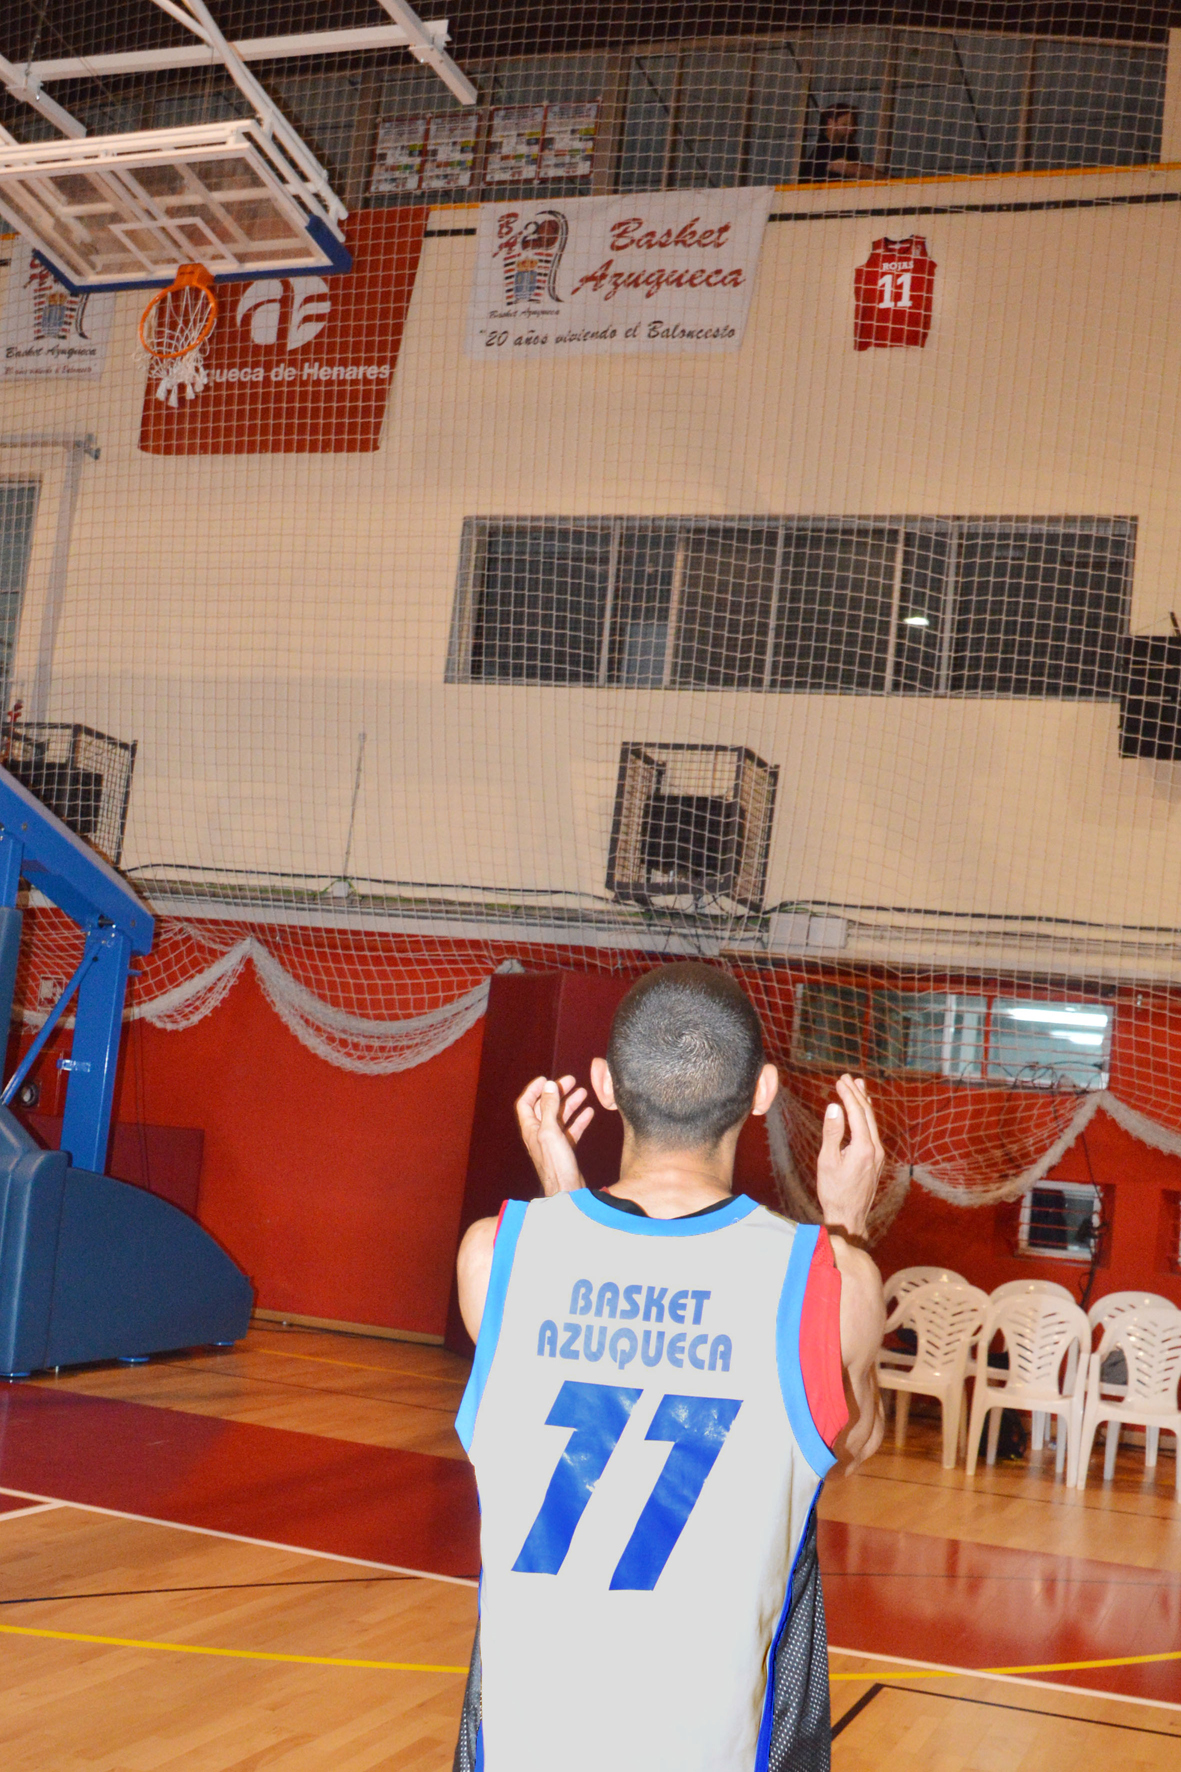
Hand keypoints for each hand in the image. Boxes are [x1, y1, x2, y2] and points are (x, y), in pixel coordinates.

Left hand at [516, 1074, 593, 1196]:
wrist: (567, 1190)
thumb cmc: (555, 1164)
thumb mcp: (550, 1131)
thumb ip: (550, 1107)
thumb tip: (549, 1085)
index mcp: (531, 1129)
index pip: (526, 1103)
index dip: (534, 1089)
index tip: (546, 1079)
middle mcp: (539, 1134)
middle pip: (545, 1107)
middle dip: (557, 1093)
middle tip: (572, 1081)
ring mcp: (552, 1142)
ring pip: (560, 1117)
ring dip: (570, 1104)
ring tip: (583, 1092)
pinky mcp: (564, 1150)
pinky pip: (571, 1130)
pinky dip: (579, 1120)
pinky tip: (589, 1113)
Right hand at [816, 1075, 884, 1240]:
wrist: (849, 1216)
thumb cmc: (834, 1191)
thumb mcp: (827, 1161)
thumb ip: (832, 1132)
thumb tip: (834, 1107)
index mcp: (864, 1147)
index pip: (857, 1112)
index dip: (848, 1094)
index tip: (840, 1080)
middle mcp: (876, 1149)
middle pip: (868, 1114)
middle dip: (857, 1094)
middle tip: (848, 1077)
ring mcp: (879, 1155)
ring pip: (873, 1122)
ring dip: (864, 1103)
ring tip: (859, 1086)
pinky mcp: (877, 1160)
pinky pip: (873, 1131)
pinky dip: (866, 1117)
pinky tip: (862, 1112)